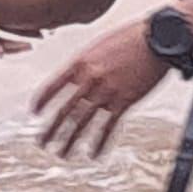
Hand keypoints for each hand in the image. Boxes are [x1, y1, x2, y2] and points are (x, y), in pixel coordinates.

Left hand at [31, 21, 170, 158]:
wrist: (158, 38)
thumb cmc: (131, 37)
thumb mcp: (100, 45)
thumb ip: (86, 63)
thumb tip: (76, 77)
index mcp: (80, 62)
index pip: (53, 86)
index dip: (41, 101)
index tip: (34, 112)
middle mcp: (90, 79)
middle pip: (64, 110)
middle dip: (51, 129)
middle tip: (41, 142)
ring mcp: (106, 92)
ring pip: (83, 122)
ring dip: (70, 141)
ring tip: (62, 154)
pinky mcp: (124, 102)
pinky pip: (108, 127)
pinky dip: (100, 143)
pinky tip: (94, 154)